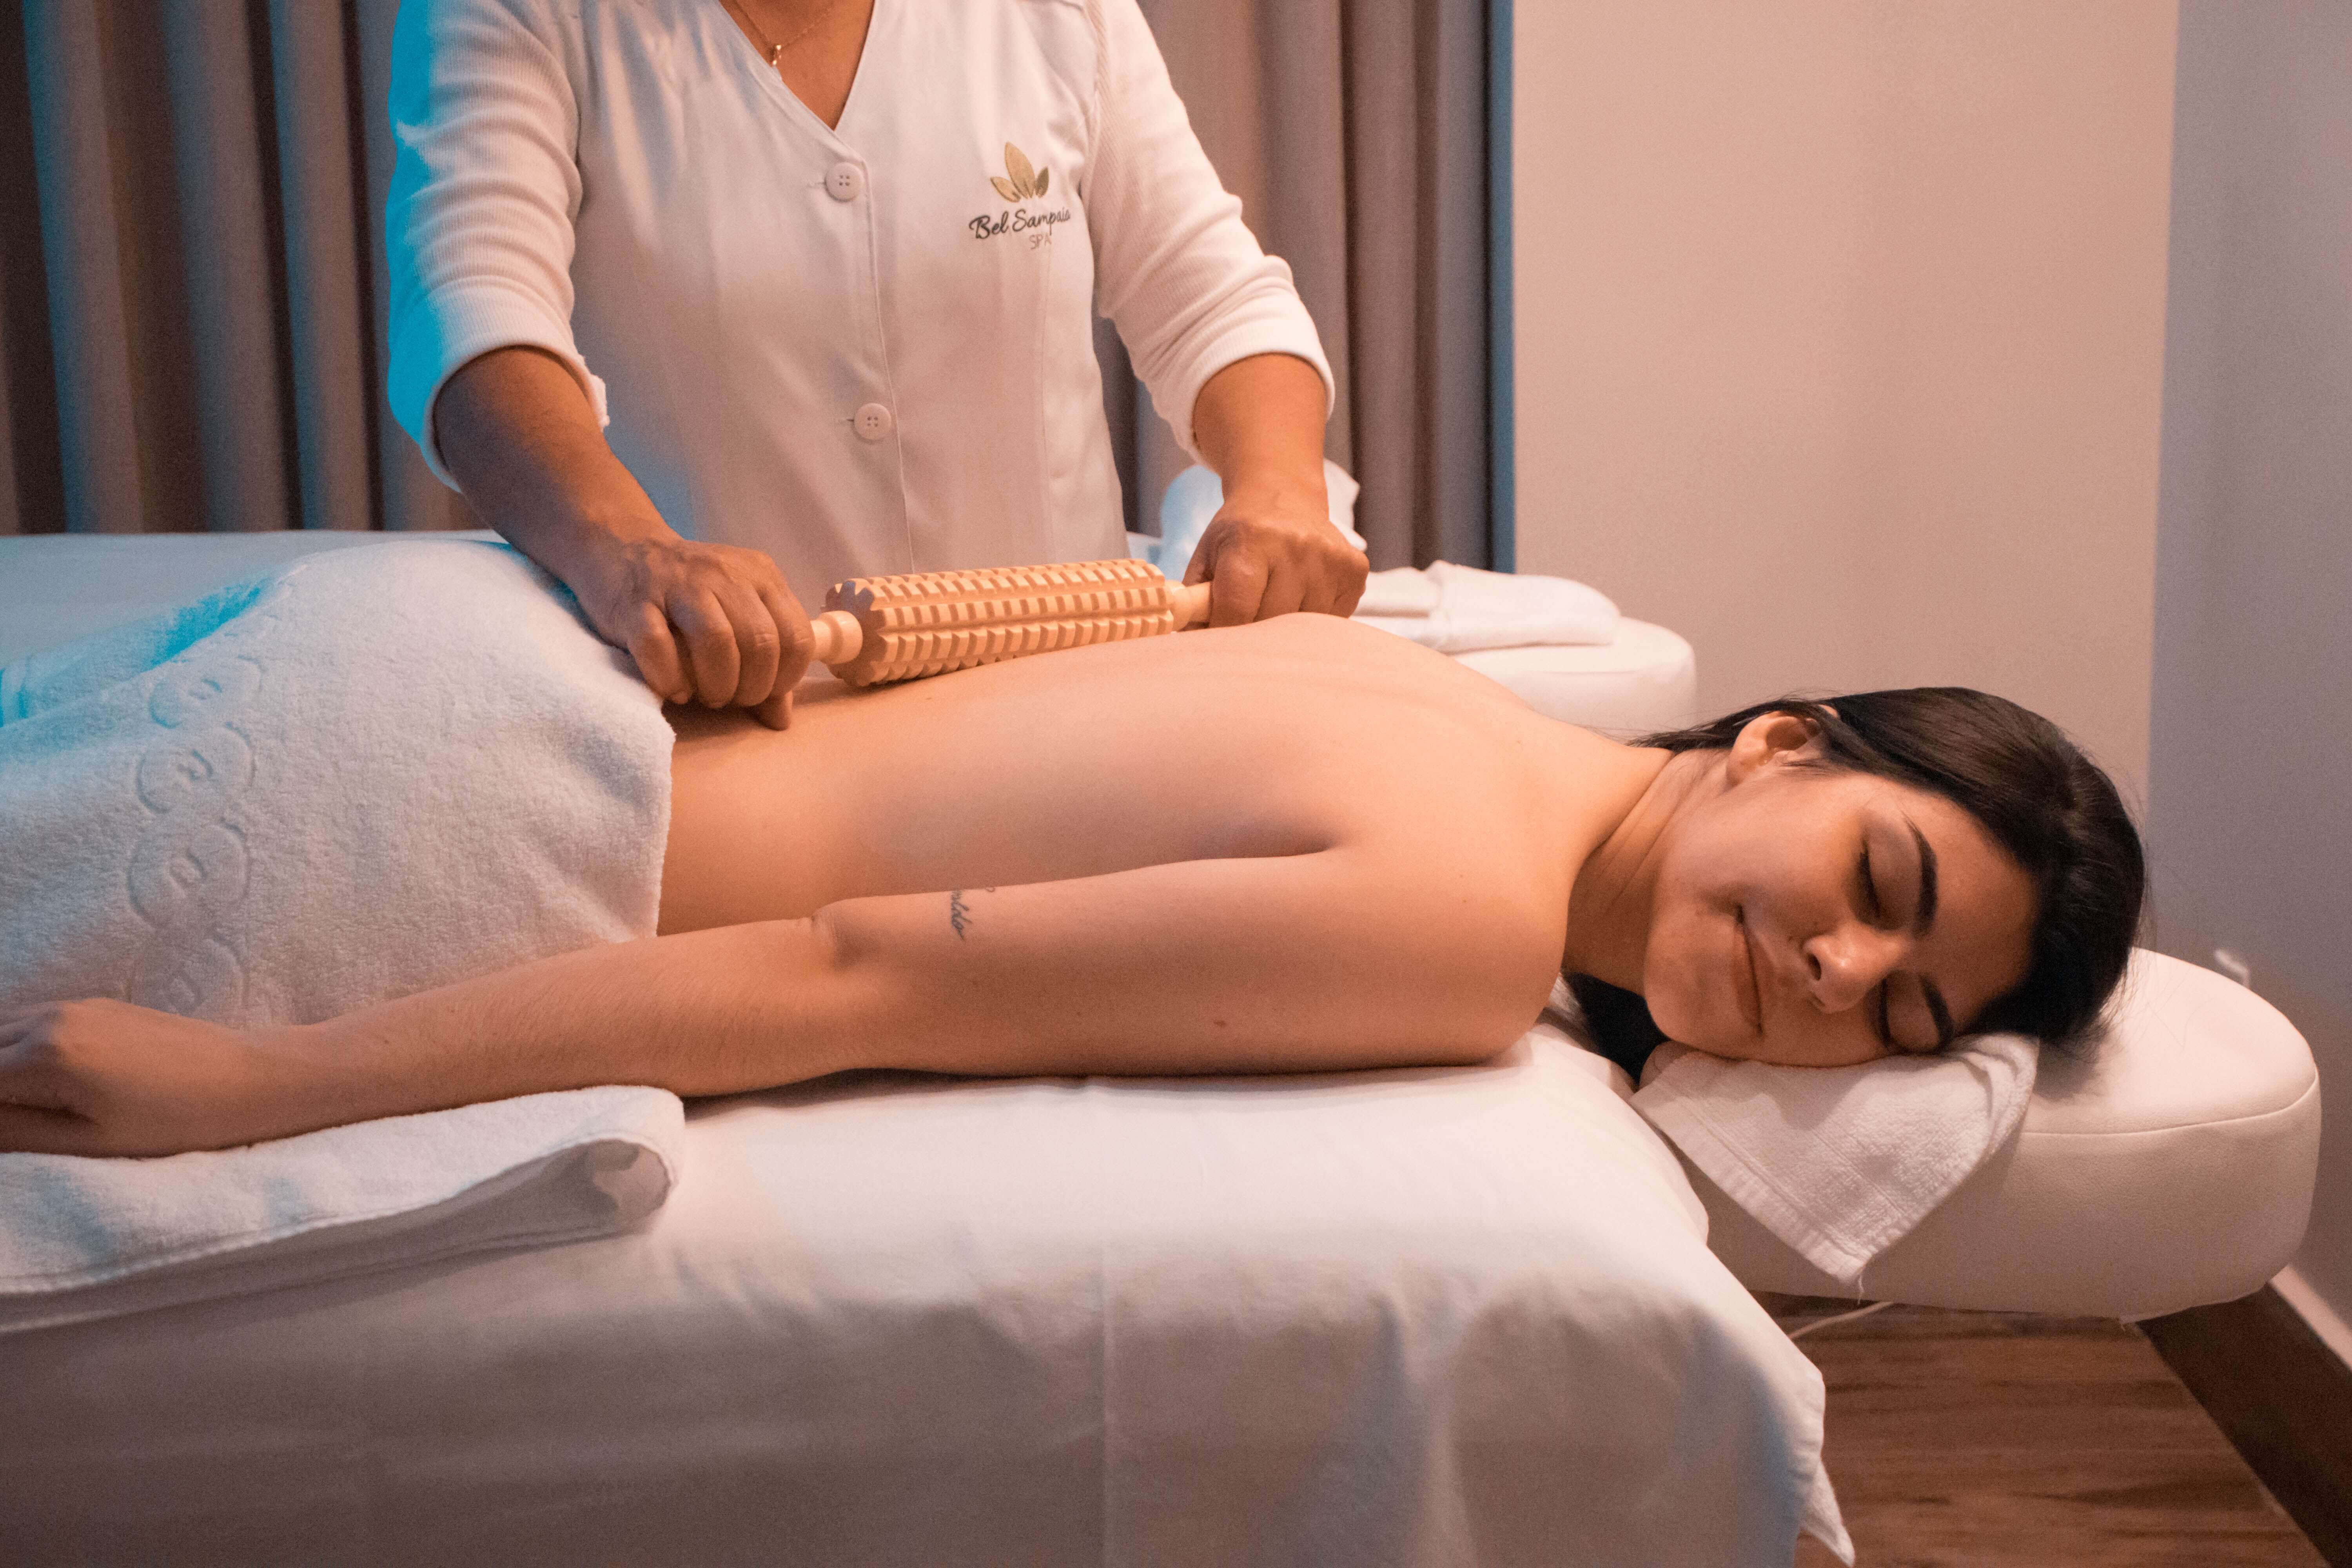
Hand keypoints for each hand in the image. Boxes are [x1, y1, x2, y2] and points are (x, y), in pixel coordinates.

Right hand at [0, 1000, 323, 1156]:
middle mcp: (50, 1018)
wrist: (252, 1078)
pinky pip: (27, 1022)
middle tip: (10, 1120)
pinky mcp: (95, 1005)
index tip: (5, 1130)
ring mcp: (74, 1006)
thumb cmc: (176, 1122)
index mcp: (43, 1056)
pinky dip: (11, 1049)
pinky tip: (24, 1082)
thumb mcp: (84, 1141)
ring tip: (18, 1106)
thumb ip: (12, 1129)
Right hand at [565, 534, 814, 727]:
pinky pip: (658, 646)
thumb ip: (766, 659)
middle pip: (760, 641)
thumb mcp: (737, 614)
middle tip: (733, 699)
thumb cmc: (688, 592)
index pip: (796, 635)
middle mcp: (724, 574)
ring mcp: (678, 585)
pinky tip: (674, 688)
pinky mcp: (635, 602)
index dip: (786, 677)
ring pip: (716, 640)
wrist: (622, 549)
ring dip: (717, 684)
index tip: (765, 693)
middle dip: (752, 688)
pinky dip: (670, 678)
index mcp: (760, 575)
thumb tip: (780, 717)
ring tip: (708, 697)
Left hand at [1184, 481, 1368, 626]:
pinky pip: (1333, 619)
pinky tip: (1303, 594)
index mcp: (1252, 540)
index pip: (1237, 609)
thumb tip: (1184, 647)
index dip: (1224, 633)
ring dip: (1286, 627)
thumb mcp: (1206, 558)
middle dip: (1254, 630)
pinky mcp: (1355, 570)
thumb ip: (1194, 603)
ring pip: (1304, 628)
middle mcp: (1296, 545)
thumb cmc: (1239, 536)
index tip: (1218, 639)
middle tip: (1247, 617)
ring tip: (1276, 601)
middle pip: (1272, 622)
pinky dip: (1314, 618)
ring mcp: (1330, 557)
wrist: (1283, 497)